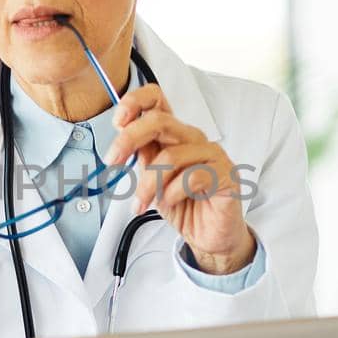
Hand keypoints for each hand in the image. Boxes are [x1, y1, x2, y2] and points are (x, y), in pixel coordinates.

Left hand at [104, 84, 255, 274]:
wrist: (209, 237)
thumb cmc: (184, 206)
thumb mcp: (153, 180)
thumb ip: (143, 156)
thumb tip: (122, 138)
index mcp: (175, 135)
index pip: (158, 100)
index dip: (135, 102)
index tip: (117, 122)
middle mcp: (194, 139)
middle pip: (159, 122)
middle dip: (129, 140)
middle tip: (112, 161)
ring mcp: (212, 155)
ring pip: (171, 156)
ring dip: (149, 183)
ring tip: (141, 203)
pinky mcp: (225, 175)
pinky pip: (192, 178)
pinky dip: (172, 193)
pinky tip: (170, 203)